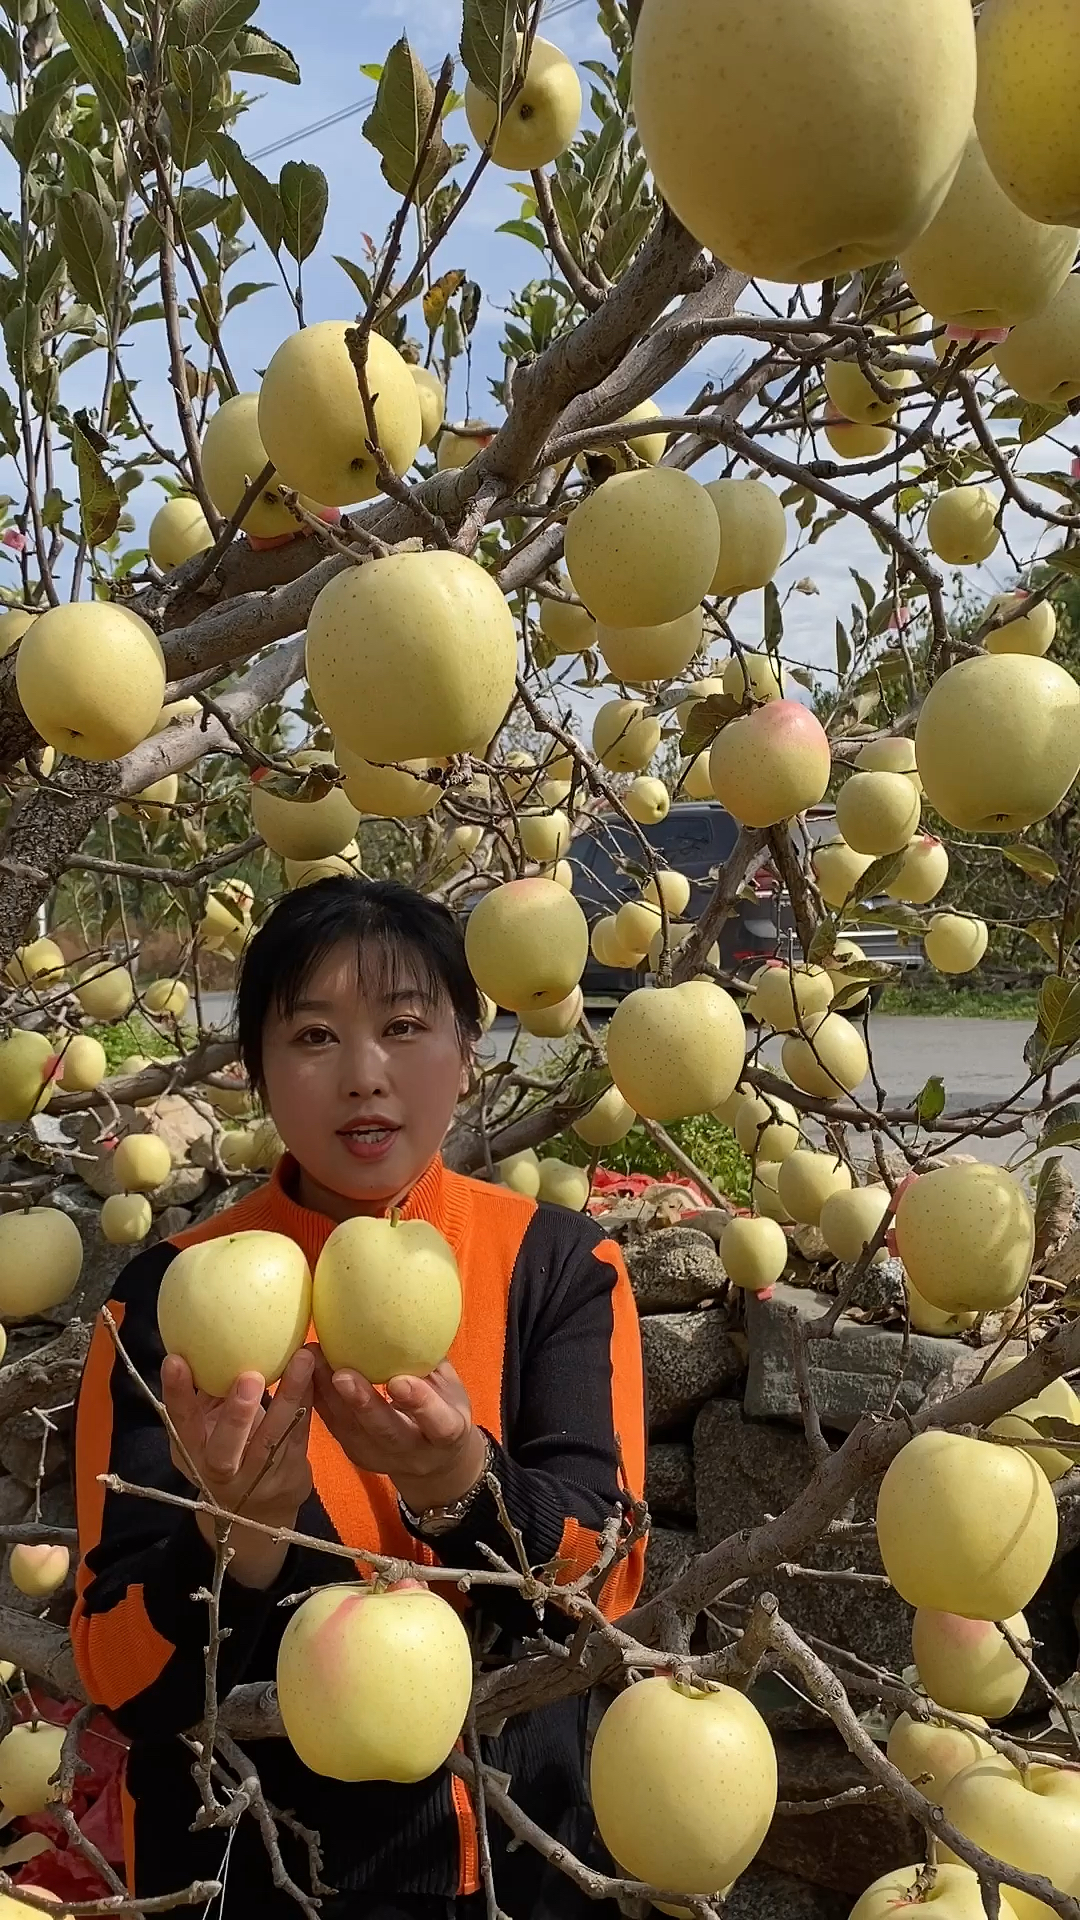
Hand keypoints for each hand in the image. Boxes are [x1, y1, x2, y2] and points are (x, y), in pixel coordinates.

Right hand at [161, 1346, 313, 1588]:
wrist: (256, 1514)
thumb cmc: (227, 1450)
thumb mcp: (207, 1429)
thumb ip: (207, 1392)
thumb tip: (202, 1335)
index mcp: (192, 1454)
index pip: (180, 1424)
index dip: (177, 1395)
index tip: (176, 1359)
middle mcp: (220, 1472)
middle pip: (225, 1449)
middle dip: (236, 1414)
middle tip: (250, 1376)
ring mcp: (257, 1480)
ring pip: (273, 1439)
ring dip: (289, 1396)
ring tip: (302, 1357)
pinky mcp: (289, 1476)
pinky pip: (299, 1435)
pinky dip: (308, 1402)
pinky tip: (316, 1373)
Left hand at [311, 1353, 487, 1515]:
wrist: (432, 1461)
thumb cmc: (445, 1411)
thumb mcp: (452, 1391)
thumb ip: (432, 1365)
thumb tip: (410, 1318)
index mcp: (447, 1435)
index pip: (438, 1423)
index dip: (419, 1403)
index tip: (399, 1381)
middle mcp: (413, 1452)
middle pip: (386, 1431)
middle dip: (362, 1404)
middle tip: (342, 1375)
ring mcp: (381, 1457)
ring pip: (352, 1429)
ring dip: (330, 1395)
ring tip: (314, 1360)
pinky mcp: (356, 1452)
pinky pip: (334, 1425)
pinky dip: (319, 1397)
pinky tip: (306, 1370)